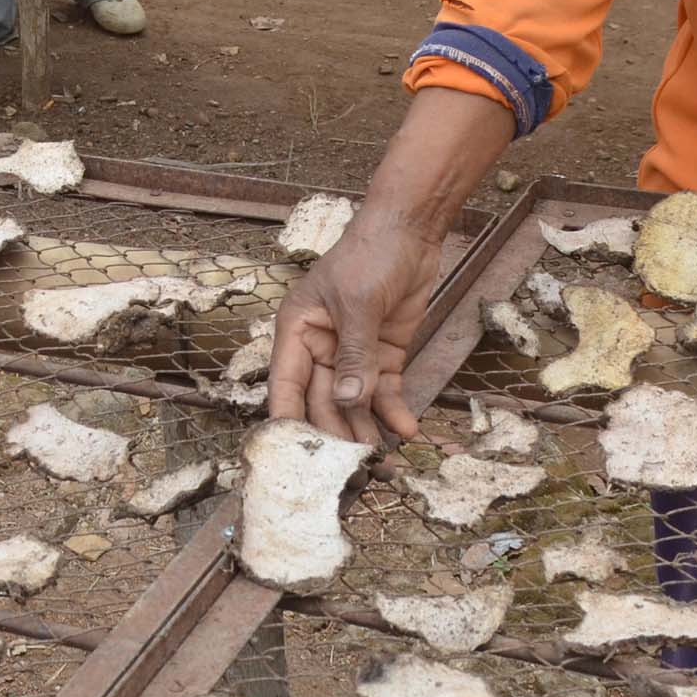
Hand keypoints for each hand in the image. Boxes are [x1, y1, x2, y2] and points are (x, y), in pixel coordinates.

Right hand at [268, 211, 442, 445]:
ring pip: (354, 402)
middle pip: (321, 401)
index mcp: (297, 330)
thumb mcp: (359, 303)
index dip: (288, 420)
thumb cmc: (370, 253)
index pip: (285, 385)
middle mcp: (319, 346)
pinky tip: (407, 428)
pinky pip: (384, 390)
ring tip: (385, 460)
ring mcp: (352, 352)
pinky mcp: (383, 354)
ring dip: (367, 429)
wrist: (411, 230)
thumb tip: (347, 401)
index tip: (296, 456)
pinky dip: (394, 410)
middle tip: (353, 466)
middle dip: (337, 433)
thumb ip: (354, 355)